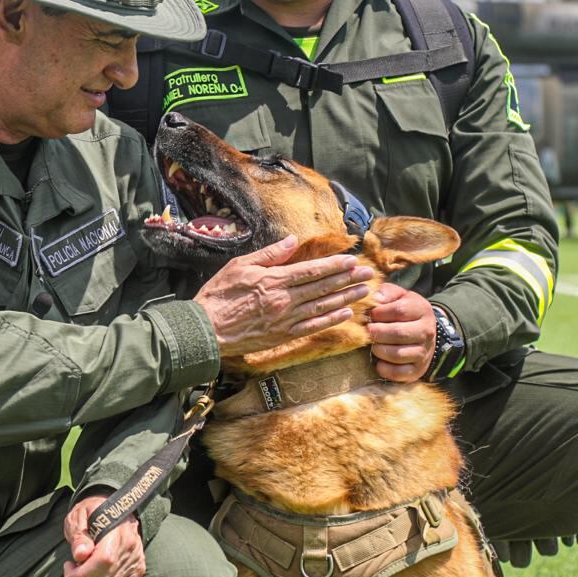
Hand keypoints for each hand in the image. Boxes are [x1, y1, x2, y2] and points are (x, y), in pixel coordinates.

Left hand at [62, 494, 144, 576]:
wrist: (116, 507)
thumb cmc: (93, 511)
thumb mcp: (80, 516)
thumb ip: (79, 536)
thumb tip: (80, 555)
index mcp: (117, 531)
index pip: (103, 560)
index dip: (83, 574)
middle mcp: (130, 548)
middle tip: (71, 570)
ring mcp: (136, 560)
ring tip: (81, 573)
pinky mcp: (138, 569)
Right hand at [194, 235, 373, 356]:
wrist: (207, 329)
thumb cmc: (219, 294)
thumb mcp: (240, 265)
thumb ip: (269, 254)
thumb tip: (292, 241)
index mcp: (274, 280)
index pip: (312, 271)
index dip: (335, 266)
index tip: (352, 260)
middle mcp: (285, 299)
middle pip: (323, 288)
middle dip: (348, 280)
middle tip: (369, 274)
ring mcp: (286, 319)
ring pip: (323, 307)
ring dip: (346, 298)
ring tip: (365, 292)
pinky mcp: (283, 335)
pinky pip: (313, 327)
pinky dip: (331, 320)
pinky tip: (346, 314)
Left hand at [367, 283, 436, 382]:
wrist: (423, 332)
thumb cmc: (404, 311)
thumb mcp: (398, 296)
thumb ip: (386, 292)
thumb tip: (374, 297)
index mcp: (422, 309)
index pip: (399, 310)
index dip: (380, 313)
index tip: (371, 315)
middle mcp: (427, 331)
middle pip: (398, 333)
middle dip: (377, 333)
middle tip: (368, 332)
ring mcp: (424, 352)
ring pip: (398, 354)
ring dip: (379, 350)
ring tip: (373, 345)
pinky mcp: (418, 370)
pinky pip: (400, 373)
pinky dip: (385, 369)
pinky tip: (379, 362)